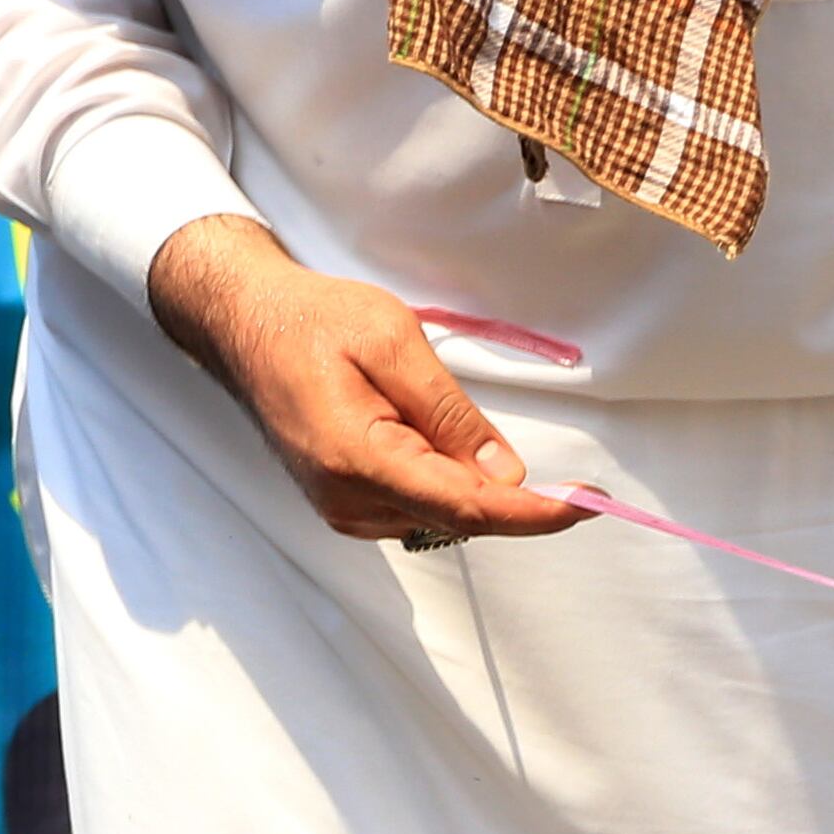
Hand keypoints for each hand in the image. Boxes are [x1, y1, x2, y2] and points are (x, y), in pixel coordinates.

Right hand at [146, 216, 582, 545]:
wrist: (243, 321)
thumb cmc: (312, 318)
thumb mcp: (391, 340)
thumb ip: (450, 412)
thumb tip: (506, 473)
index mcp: (356, 458)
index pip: (468, 507)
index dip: (536, 513)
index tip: (590, 503)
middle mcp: (347, 499)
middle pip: (461, 515)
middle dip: (504, 487)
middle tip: (507, 433)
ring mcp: (342, 508)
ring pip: (443, 513)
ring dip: (464, 475)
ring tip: (418, 406)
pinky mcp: (345, 504)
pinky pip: (419, 504)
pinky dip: (440, 477)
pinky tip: (414, 429)